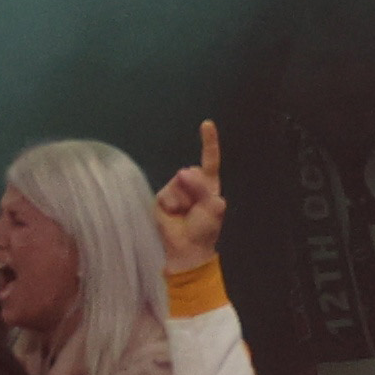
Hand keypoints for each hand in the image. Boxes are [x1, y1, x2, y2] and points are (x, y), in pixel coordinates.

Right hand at [153, 119, 223, 267]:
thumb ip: (201, 188)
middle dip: (194, 188)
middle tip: (195, 210)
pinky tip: (173, 215)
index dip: (209, 142)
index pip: (209, 160)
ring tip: (183, 214)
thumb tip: (181, 172)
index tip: (207, 124)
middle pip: (191, 172)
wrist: (185, 250)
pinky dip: (171, 204)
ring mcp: (176, 191)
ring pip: (178, 182)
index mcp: (209, 186)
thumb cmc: (203, 231)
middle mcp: (192, 185)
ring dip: (182, 198)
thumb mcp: (213, 208)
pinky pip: (167, 193)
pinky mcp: (162, 198)